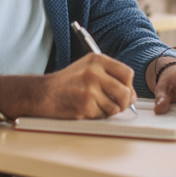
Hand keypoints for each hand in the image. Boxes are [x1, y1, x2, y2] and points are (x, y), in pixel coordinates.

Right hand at [0, 53, 136, 122]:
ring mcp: (90, 90)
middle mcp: (94, 73)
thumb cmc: (67, 82)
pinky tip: (86, 109)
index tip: (126, 92)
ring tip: (96, 105)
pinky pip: (102, 115)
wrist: (44, 93)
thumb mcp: (87, 68)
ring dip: (109, 110)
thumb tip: (131, 94)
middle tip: (118, 105)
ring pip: (115, 107)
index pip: (127, 73)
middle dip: (124, 102)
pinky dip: (97, 115)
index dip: (129, 86)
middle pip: (125, 92)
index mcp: (97, 60)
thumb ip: (109, 76)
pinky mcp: (85, 106)